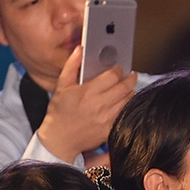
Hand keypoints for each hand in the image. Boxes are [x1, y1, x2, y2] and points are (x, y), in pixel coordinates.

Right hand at [35, 44, 136, 162]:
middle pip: (125, 87)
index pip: (113, 76)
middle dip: (130, 79)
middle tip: (131, 76)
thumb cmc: (59, 112)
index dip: (118, 70)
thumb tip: (80, 49)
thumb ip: (71, 66)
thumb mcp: (61, 86)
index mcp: (87, 92)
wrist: (59, 139)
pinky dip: (128, 107)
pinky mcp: (110, 130)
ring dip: (131, 92)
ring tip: (129, 88)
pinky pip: (126, 115)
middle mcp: (99, 105)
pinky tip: (125, 103)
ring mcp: (106, 118)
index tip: (118, 69)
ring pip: (128, 101)